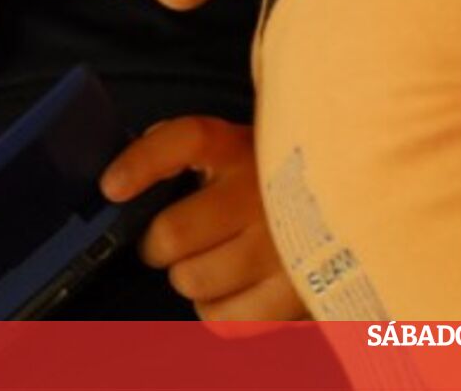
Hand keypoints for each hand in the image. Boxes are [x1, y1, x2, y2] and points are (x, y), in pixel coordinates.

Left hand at [100, 117, 307, 322]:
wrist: (348, 203)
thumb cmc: (264, 181)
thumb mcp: (228, 146)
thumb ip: (175, 150)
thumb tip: (120, 184)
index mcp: (238, 145)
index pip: (185, 140)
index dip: (141, 164)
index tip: (111, 188)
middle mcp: (262, 191)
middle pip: (171, 234)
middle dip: (157, 244)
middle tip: (170, 241)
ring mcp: (285, 245)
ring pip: (192, 280)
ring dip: (188, 276)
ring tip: (210, 261)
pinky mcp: (300, 292)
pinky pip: (225, 320)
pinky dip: (217, 311)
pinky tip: (232, 288)